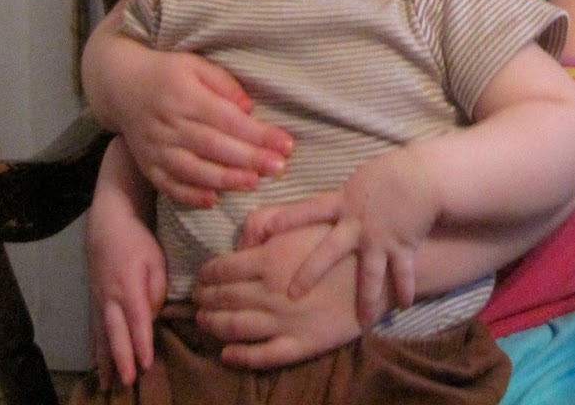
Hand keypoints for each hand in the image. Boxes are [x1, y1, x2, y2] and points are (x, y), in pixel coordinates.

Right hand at [85, 176, 166, 387]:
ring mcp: (98, 300)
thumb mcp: (156, 258)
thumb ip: (157, 288)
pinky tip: (96, 364)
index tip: (146, 364)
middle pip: (116, 333)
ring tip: (108, 385)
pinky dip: (95, 348)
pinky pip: (93, 329)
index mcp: (128, 286)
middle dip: (122, 359)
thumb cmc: (137, 238)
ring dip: (105, 361)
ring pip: (101, 336)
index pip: (137, 320)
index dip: (141, 343)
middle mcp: (110, 297)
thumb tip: (153, 315)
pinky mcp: (93, 300)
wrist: (107, 222)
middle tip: (128, 382)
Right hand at [115, 47, 293, 207]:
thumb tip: (248, 108)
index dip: (257, 134)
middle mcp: (169, 124)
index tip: (285, 144)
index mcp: (185, 96)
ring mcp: (156, 149)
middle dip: (249, 159)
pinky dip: (190, 195)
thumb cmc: (167, 73)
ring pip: (193, 169)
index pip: (227, 119)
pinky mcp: (148, 166)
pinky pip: (169, 185)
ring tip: (254, 183)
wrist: (121, 87)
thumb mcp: (195, 64)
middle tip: (279, 168)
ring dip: (225, 179)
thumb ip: (223, 83)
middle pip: (214, 146)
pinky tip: (214, 199)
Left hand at [193, 225, 366, 369]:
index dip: (205, 275)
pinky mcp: (301, 344)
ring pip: (236, 328)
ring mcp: (284, 321)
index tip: (199, 277)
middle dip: (205, 300)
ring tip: (204, 322)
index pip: (222, 269)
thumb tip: (240, 241)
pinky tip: (228, 354)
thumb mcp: (303, 217)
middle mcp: (270, 292)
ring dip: (215, 325)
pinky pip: (262, 355)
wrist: (378, 271)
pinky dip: (239, 357)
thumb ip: (267, 222)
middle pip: (224, 299)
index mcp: (269, 259)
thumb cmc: (341, 237)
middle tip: (195, 300)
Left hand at [239, 152, 437, 326]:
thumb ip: (338, 203)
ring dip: (366, 297)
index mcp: (344, 201)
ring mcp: (380, 237)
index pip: (309, 209)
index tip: (263, 231)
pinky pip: (402, 273)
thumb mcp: (357, 183)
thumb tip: (318, 213)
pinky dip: (405, 289)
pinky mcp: (402, 246)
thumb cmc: (387, 175)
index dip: (286, 219)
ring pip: (369, 272)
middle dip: (310, 273)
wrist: (421, 175)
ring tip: (361, 320)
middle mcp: (358, 223)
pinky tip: (403, 305)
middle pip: (329, 250)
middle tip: (291, 294)